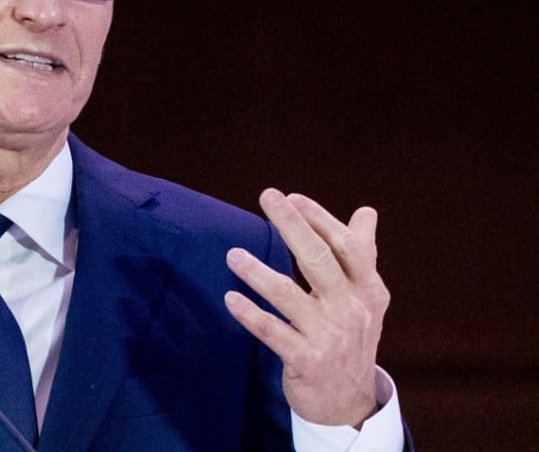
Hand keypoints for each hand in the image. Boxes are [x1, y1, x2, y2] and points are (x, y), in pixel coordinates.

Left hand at [224, 188, 389, 426]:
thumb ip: (362, 254)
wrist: (350, 402)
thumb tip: (368, 212)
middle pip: (319, 259)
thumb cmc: (352, 336)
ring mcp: (329, 336)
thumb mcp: (366, 297)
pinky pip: (273, 332)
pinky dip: (250, 315)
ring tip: (232, 255)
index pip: (345, 245)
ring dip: (257, 272)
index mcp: (368, 288)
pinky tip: (230, 299)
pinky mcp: (307, 361)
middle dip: (292, 225)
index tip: (291, 197)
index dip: (319, 219)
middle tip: (267, 196)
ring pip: (288, 295)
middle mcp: (351, 309)